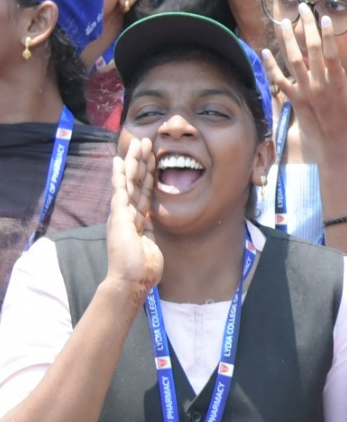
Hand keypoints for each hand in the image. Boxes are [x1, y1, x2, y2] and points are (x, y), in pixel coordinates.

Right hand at [105, 138, 162, 298]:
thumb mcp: (150, 246)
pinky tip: (119, 161)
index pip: (144, 191)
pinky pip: (120, 191)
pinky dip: (119, 175)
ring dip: (134, 161)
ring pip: (129, 181)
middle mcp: (127, 213)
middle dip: (142, 161)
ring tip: (138, 143)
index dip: (149, 175)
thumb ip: (150, 233)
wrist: (131, 280)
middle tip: (146, 141)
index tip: (153, 158)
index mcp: (137, 220)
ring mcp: (122, 213)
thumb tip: (152, 227)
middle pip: (136, 181)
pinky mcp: (119, 216)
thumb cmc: (142, 269)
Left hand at [260, 4, 346, 162]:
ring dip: (287, 40)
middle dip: (307, 27)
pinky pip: (279, 80)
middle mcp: (318, 84)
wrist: (334, 147)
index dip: (327, 33)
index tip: (324, 17)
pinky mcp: (294, 99)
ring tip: (284, 22)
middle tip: (303, 9)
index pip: (330, 53)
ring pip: (292, 60)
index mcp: (337, 83)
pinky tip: (265, 51)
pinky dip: (271, 66)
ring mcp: (304, 91)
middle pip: (310, 50)